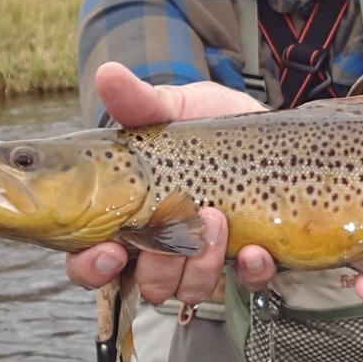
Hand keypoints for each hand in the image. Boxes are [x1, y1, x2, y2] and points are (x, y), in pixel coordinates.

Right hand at [65, 62, 276, 303]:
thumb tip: (107, 73)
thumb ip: (141, 101)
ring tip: (218, 216)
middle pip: (143, 282)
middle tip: (180, 217)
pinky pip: (246, 284)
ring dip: (201, 261)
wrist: (270, 131)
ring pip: (189, 288)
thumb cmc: (209, 127)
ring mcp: (206, 258)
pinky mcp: (249, 260)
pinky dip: (250, 271)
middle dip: (159, 262)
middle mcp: (162, 248)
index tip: (109, 252)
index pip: (92, 260)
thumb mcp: (176, 109)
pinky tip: (256, 251)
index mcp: (128, 218)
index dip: (92, 267)